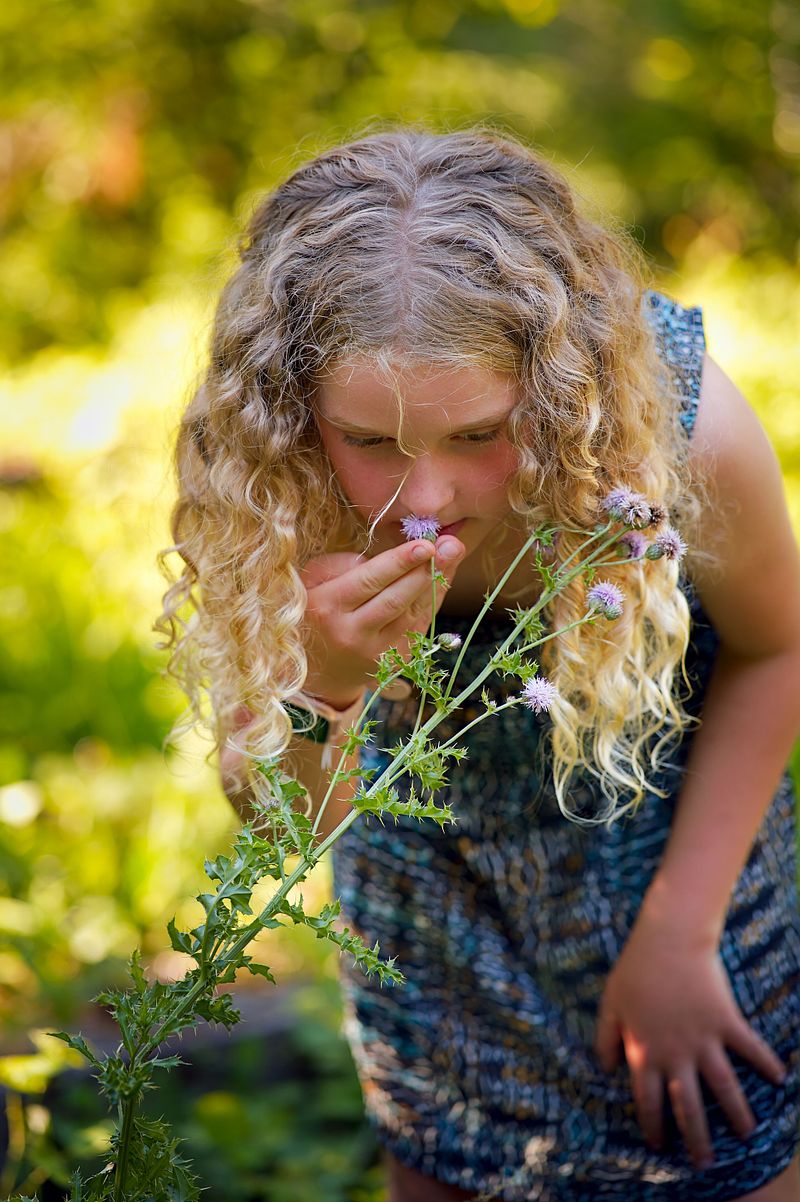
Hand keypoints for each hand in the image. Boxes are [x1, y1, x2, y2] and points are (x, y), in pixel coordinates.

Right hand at [299, 535, 464, 707]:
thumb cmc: (314, 612)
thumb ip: (341, 564)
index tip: (424, 544)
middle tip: (449, 546)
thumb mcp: (311, 582)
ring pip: (411, 614)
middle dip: (424, 571)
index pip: (368, 581)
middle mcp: (350, 633)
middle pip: (395, 599)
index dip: (399, 562)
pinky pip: (418, 626)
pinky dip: (432, 601)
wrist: (317, 669)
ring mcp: (374, 652)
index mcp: (326, 607)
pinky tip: (443, 578)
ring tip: (451, 554)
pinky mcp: (392, 663)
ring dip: (434, 583)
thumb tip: (385, 560)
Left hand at [594, 916, 785, 1169]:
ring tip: (747, 1134)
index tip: (658, 1145)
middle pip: (688, 1106)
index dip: (652, 1125)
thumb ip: (604, 1038)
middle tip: (705, 1162)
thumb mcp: (610, 1004)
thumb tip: (603, 1069)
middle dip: (697, 1138)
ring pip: (724, 1087)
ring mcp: (704, 1039)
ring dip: (737, 1113)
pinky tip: (781, 1079)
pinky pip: (750, 1047)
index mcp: (646, 1051)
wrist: (668, 939)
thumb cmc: (635, 969)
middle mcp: (677, 1053)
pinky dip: (766, 1062)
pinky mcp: (727, 1021)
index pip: (648, 1100)